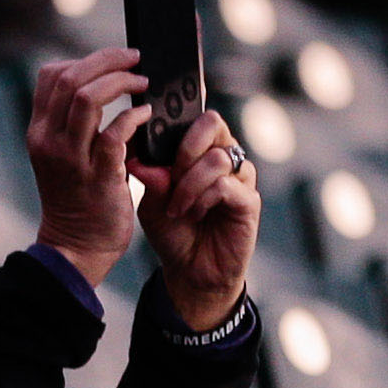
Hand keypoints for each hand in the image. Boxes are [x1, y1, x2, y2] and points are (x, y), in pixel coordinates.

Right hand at [24, 45, 147, 282]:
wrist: (77, 245)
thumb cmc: (79, 197)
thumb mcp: (63, 154)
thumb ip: (74, 122)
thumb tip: (104, 83)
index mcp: (39, 131)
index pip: (52, 75)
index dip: (86, 60)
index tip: (115, 61)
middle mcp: (48, 140)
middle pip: (71, 77)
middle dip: (108, 60)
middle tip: (136, 58)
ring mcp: (70, 157)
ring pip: (89, 97)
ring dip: (122, 81)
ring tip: (143, 82)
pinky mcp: (97, 174)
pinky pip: (115, 131)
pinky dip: (134, 115)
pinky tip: (146, 115)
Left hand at [133, 110, 259, 333]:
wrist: (189, 270)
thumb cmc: (173, 231)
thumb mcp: (152, 203)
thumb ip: (150, 178)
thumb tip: (138, 158)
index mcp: (201, 151)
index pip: (196, 117)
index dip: (179, 118)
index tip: (156, 133)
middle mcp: (224, 157)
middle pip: (213, 123)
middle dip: (185, 148)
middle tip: (170, 176)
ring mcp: (240, 178)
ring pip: (218, 157)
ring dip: (189, 182)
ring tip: (177, 207)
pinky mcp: (249, 201)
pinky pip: (226, 185)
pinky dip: (203, 198)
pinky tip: (193, 214)